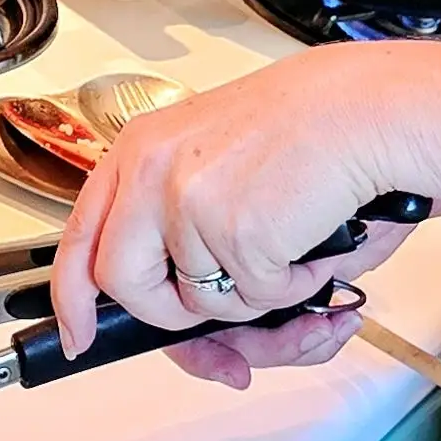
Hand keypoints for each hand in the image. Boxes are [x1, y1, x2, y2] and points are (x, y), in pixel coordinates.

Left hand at [48, 46, 427, 386]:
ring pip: (201, 301)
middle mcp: (153, 172)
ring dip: (253, 289)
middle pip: (123, 282)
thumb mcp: (214, 163)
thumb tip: (175, 309)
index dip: (73, 296)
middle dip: (172, 310)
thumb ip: (176, 228)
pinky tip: (309, 237)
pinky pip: (258, 300)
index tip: (78, 330)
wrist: (367, 109)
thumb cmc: (311, 130)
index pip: (80, 235)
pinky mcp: (235, 235)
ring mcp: (189, 204)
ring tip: (286, 234)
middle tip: (223, 293)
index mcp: (142, 149)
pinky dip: (294, 284)